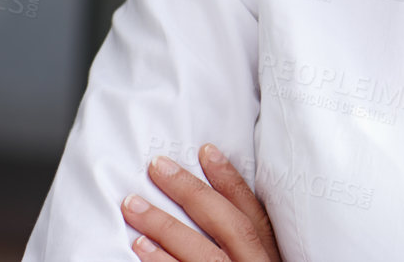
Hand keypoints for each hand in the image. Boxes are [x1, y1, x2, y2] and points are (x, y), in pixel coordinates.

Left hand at [119, 145, 280, 261]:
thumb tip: (213, 206)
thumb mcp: (260, 260)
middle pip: (228, 224)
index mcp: (270, 255)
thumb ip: (244, 242)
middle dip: (192, 193)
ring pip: (202, 252)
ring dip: (165, 226)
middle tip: (159, 167)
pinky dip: (161, 261)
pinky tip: (139, 245)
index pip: (253, 211)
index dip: (231, 180)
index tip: (206, 151)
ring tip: (133, 204)